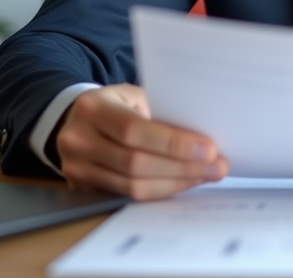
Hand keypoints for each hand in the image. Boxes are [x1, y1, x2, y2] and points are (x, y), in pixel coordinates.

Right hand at [55, 83, 227, 199]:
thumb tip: (204, 136)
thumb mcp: (133, 95)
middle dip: (182, 167)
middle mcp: (78, 139)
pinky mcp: (83, 188)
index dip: (173, 144)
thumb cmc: (116, 104)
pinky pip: (128, 196)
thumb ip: (161, 112)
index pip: (134, 131)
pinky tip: (183, 182)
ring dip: (175, 183)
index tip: (209, 149)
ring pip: (132, 186)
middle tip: (216, 167)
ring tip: (206, 176)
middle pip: (135, 163)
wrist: (77, 118)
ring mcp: (76, 167)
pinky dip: (160, 191)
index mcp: (93, 108)